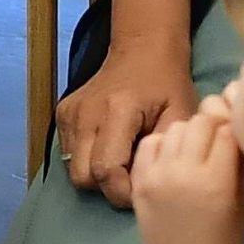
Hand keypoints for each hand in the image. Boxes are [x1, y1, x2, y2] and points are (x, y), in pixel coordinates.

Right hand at [54, 42, 197, 208]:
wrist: (142, 49)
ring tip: (121, 161)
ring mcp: (70, 113)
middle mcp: (87, 113)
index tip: (142, 193)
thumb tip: (150, 186)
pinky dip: (87, 159)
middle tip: (131, 179)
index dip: (123, 192)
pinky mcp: (62, 114)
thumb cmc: (167, 84)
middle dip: (107, 187)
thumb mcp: (180, 115)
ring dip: (96, 175)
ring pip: (73, 169)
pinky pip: (69, 154)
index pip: (107, 170)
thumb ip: (166, 153)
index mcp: (118, 111)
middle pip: (84, 177)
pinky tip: (108, 147)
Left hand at [129, 97, 243, 243]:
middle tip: (218, 144)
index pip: (228, 130)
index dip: (236, 130)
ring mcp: (157, 175)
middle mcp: (183, 172)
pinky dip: (164, 143)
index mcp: (215, 181)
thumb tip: (241, 126)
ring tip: (196, 152)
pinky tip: (173, 158)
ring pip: (176, 127)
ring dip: (190, 133)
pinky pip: (151, 142)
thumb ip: (243, 165)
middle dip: (214, 127)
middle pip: (201, 122)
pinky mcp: (139, 181)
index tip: (239, 140)